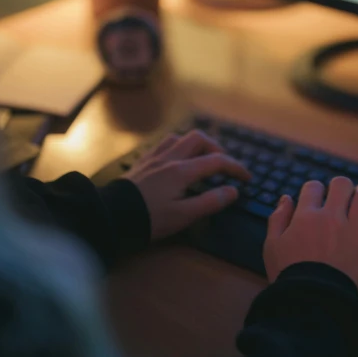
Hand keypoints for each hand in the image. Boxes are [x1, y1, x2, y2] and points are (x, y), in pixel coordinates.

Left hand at [122, 130, 250, 239]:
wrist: (111, 216)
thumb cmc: (149, 218)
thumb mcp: (183, 216)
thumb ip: (210, 202)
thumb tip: (232, 190)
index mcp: (182, 170)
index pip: (216, 161)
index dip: (235, 167)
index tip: (246, 177)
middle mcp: (169, 157)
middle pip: (198, 139)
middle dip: (216, 148)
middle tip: (223, 164)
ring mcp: (153, 157)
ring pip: (179, 138)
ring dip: (195, 145)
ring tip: (200, 160)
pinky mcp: (142, 162)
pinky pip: (163, 144)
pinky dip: (176, 147)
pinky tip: (175, 160)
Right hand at [263, 177, 357, 295]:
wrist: (311, 301)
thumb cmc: (288, 275)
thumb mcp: (272, 245)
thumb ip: (278, 219)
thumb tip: (286, 199)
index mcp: (307, 216)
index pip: (313, 187)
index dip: (314, 189)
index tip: (315, 197)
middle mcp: (332, 217)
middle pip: (342, 185)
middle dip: (340, 186)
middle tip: (340, 194)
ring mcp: (354, 231)